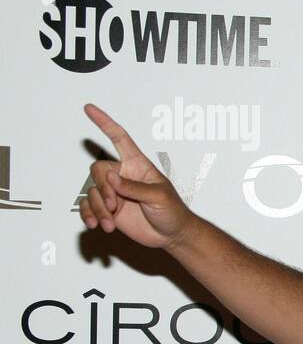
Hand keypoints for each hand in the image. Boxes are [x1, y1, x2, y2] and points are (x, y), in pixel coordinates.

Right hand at [79, 103, 195, 249]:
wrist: (171, 235)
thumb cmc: (172, 211)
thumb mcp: (159, 196)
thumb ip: (135, 187)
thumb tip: (111, 177)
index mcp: (137, 164)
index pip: (119, 139)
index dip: (105, 123)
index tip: (89, 108)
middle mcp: (122, 175)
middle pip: (98, 170)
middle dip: (103, 188)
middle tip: (115, 205)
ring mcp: (113, 192)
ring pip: (91, 192)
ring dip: (97, 208)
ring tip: (109, 223)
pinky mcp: (107, 209)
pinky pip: (87, 206)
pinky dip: (89, 215)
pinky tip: (96, 225)